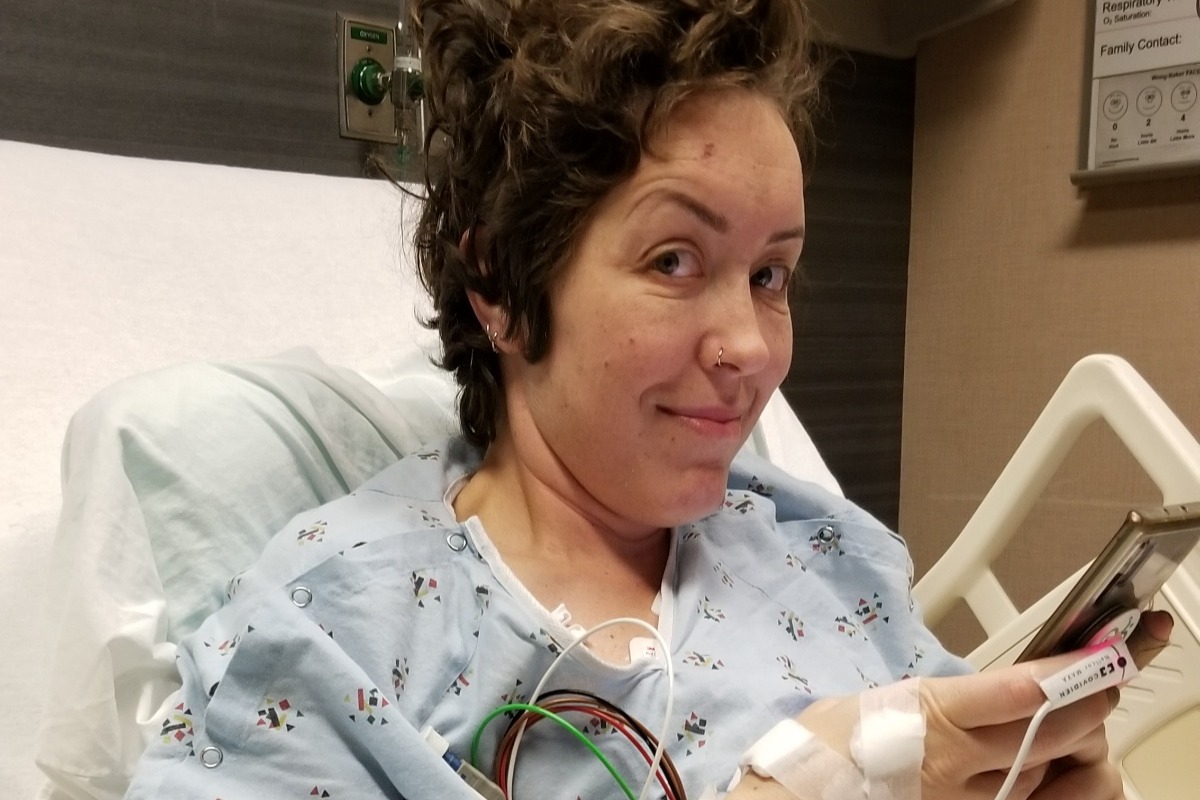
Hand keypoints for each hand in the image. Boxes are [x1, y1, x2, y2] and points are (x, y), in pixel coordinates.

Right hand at [729, 611, 1173, 799]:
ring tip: (1077, 724)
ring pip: (1036, 772)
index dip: (1068, 672)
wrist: (798, 796)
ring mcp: (960, 796)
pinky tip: (1037, 766)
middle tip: (1104, 688)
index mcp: (933, 712)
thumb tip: (970, 694)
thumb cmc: (826, 743)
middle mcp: (955, 759)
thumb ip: (933, 697)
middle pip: (1044, 733)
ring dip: (1062, 747)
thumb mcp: (881, 698)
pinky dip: (1030, 782)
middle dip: (1084, 708)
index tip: (1097, 656)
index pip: (1019, 689)